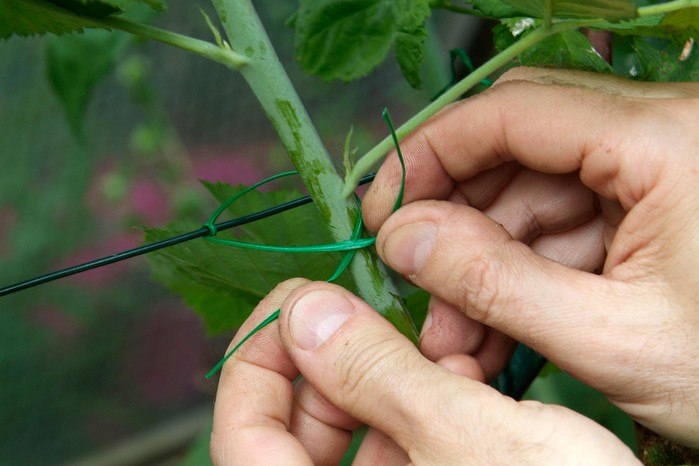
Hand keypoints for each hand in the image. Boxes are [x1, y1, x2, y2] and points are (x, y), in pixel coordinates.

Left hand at [211, 279, 638, 464]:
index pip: (244, 437)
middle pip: (302, 428)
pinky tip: (469, 379)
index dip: (258, 356)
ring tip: (449, 349)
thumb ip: (378, 376)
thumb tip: (302, 311)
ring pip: (361, 431)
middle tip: (382, 311)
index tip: (298, 297)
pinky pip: (408, 445)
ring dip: (398, 375)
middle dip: (344, 359)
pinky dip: (430, 403)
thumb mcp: (470, 441)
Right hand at [364, 67, 698, 446]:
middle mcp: (667, 131)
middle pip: (518, 143)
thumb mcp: (611, 340)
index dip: (429, 155)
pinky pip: (568, 218)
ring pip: (536, 189)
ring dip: (486, 258)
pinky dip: (525, 269)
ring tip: (456, 332)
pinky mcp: (656, 199)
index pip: (513, 111)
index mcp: (670, 142)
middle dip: (456, 215)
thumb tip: (402, 239)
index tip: (382, 209)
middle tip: (413, 273)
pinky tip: (497, 323)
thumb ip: (495, 284)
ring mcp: (661, 164)